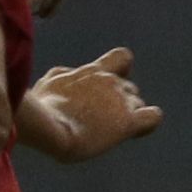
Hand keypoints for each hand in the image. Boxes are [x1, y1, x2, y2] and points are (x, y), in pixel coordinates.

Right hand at [24, 47, 163, 162]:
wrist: (48, 128)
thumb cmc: (40, 110)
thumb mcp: (47, 85)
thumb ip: (62, 79)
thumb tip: (64, 77)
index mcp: (91, 71)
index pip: (121, 59)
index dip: (120, 71)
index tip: (106, 86)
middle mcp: (110, 81)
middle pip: (128, 87)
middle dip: (117, 100)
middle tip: (95, 118)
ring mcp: (120, 100)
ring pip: (137, 102)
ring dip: (126, 114)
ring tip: (102, 131)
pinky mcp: (127, 121)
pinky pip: (152, 117)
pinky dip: (148, 123)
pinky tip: (135, 131)